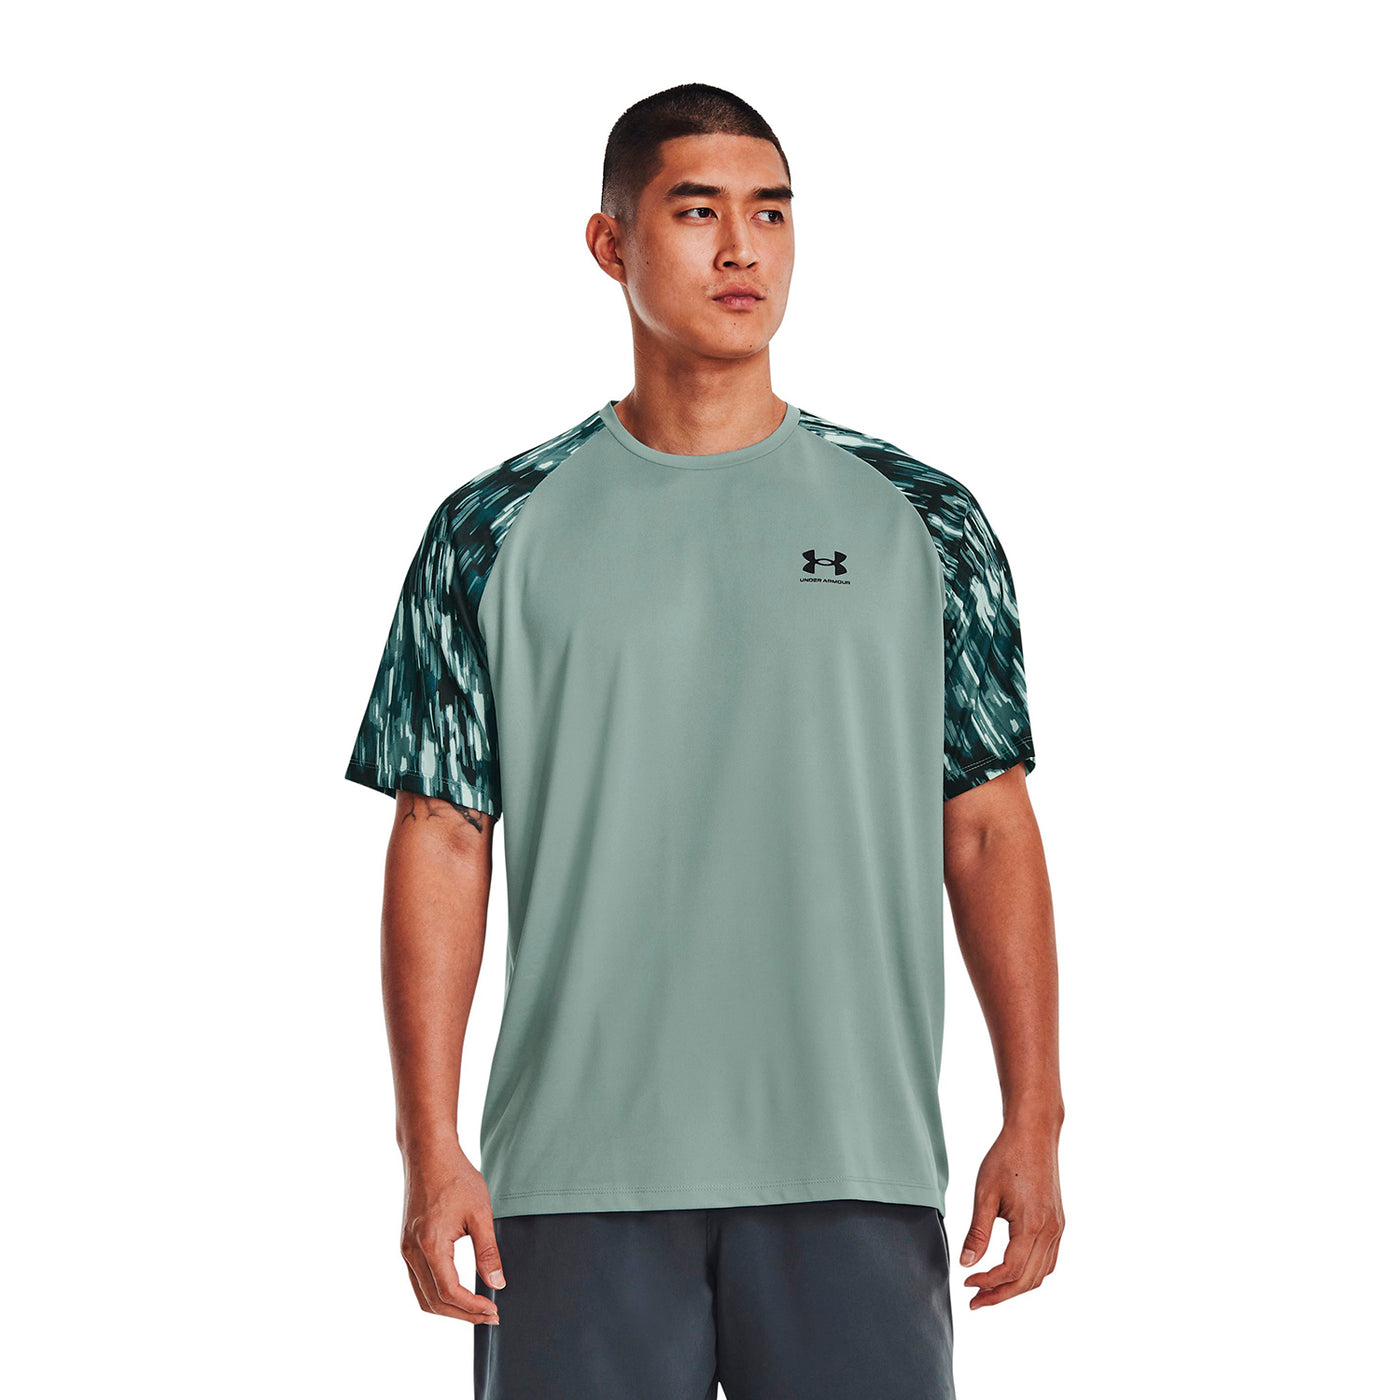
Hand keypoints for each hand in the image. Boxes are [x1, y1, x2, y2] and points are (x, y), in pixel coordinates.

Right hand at [400, 1143, 504, 1322]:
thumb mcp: (480, 1213)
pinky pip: (418, 1281)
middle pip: (434, 1302)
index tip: (493, 1310)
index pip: (450, 1293)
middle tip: (489, 1315)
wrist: (428, 1153)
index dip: (473, 1308)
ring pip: (423, 1296)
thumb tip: (497, 1284)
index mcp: (430, 1245)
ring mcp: (405, 1249)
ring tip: (475, 1309)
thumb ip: (488, 1252)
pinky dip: (436, 1294)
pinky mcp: (405, 1244)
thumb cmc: (456, 1177)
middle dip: (462, 1315)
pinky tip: (457, 1291)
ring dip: (448, 1309)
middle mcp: (411, 1252)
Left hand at [960, 1119, 1063, 1308]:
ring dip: (1016, 1287)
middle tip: (976, 1300)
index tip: (967, 1284)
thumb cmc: (1006, 1158)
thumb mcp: (985, 1193)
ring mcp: (1058, 1229)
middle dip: (1001, 1294)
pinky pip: (1049, 1260)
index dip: (987, 1282)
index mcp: (1032, 1225)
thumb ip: (978, 1232)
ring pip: (1041, 1274)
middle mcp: (1050, 1231)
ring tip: (990, 1290)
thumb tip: (967, 1263)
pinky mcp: (1058, 1223)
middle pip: (1028, 1280)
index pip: (1010, 1270)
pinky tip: (1012, 1272)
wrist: (1033, 1134)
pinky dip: (1031, 1273)